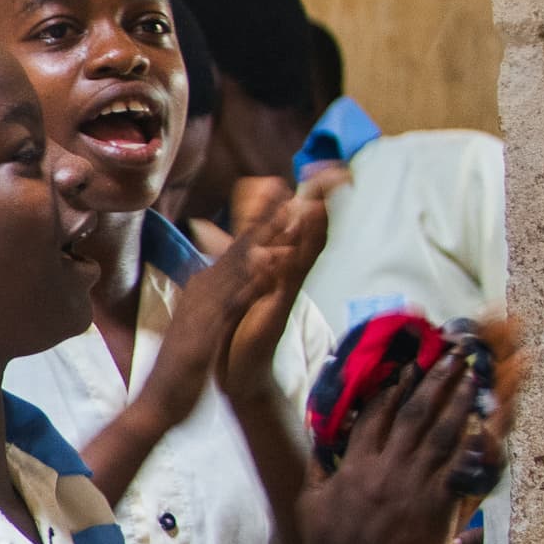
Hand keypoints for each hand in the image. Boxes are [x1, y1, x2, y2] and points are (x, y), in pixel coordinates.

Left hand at [218, 176, 333, 402]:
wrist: (238, 374)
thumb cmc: (236, 329)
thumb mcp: (232, 284)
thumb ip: (226, 256)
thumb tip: (207, 226)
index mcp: (273, 267)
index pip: (290, 225)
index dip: (303, 198)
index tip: (315, 169)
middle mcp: (284, 276)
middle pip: (308, 233)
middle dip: (321, 203)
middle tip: (337, 172)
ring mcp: (284, 293)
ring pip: (304, 255)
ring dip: (312, 230)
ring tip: (319, 200)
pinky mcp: (276, 313)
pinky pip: (287, 287)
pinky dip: (291, 267)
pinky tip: (293, 249)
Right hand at [301, 355, 484, 543]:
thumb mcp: (310, 503)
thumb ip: (320, 468)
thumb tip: (321, 441)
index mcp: (353, 466)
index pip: (376, 414)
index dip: (394, 387)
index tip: (409, 365)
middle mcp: (385, 469)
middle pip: (413, 413)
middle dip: (433, 381)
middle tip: (451, 356)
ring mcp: (414, 486)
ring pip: (441, 432)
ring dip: (458, 400)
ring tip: (471, 375)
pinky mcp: (438, 507)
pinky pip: (460, 466)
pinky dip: (473, 441)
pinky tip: (485, 420)